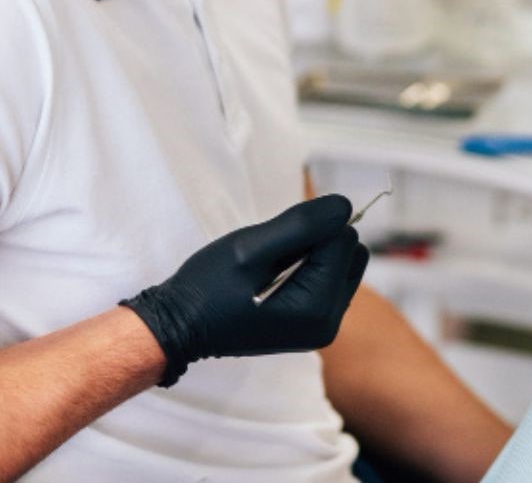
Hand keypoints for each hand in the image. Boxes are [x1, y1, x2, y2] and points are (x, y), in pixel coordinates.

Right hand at [123, 195, 369, 385]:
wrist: (181, 326)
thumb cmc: (208, 288)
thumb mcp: (250, 248)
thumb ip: (301, 225)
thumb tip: (346, 205)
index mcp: (318, 308)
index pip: (344, 238)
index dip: (310, 228)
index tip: (274, 244)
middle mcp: (329, 323)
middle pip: (351, 251)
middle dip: (318, 241)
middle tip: (273, 256)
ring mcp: (323, 326)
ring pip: (342, 262)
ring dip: (313, 254)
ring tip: (271, 269)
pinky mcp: (314, 323)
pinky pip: (328, 278)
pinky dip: (308, 269)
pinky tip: (275, 279)